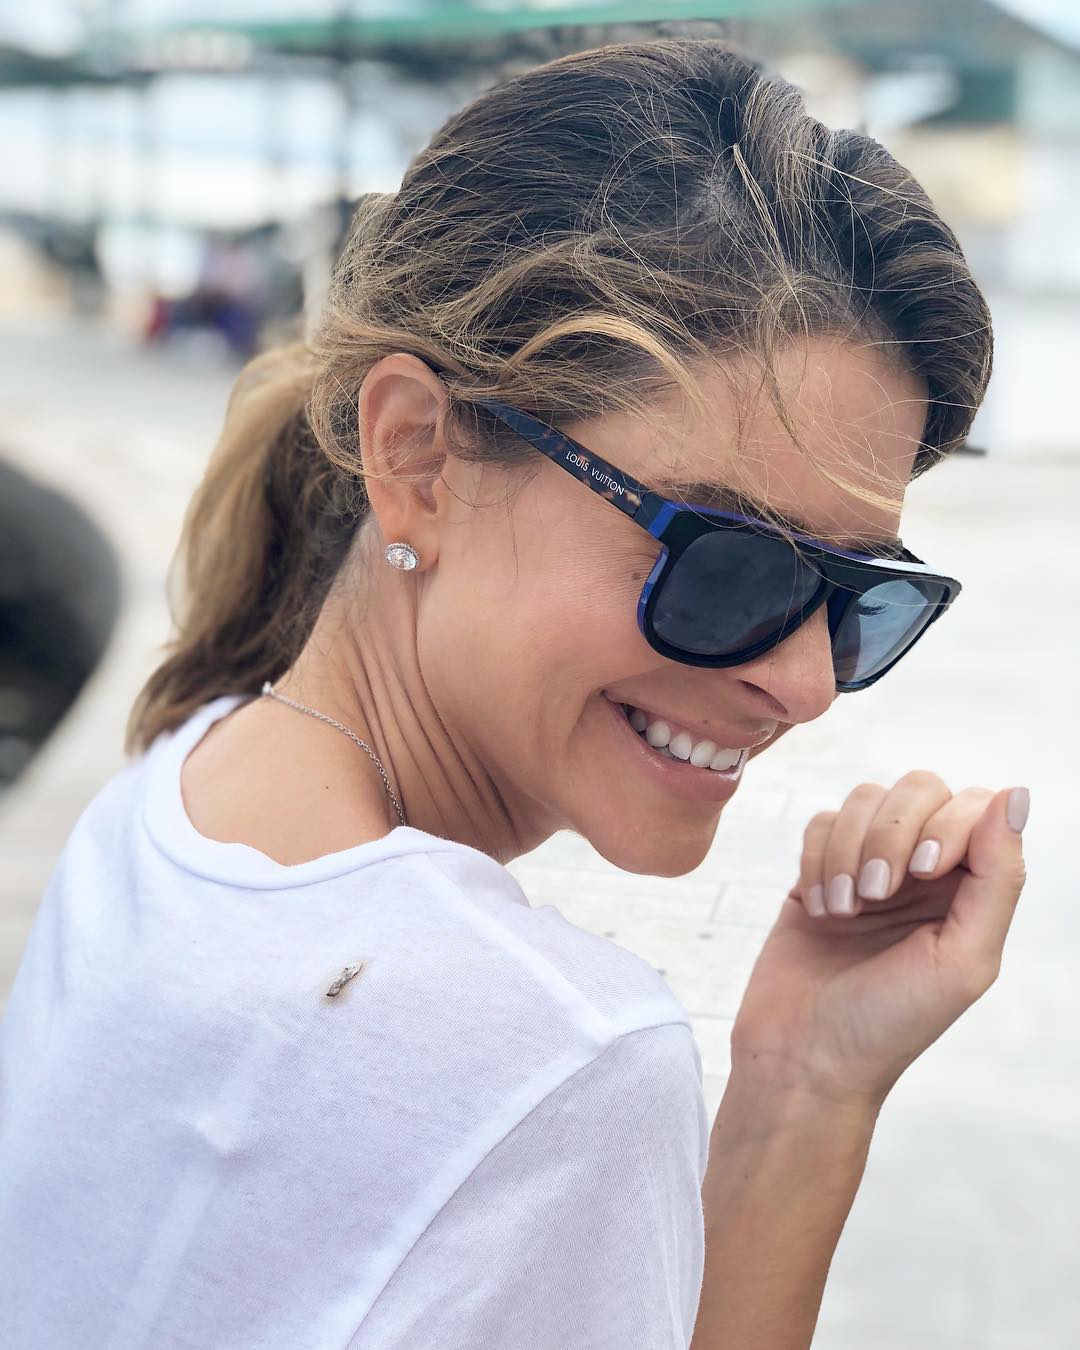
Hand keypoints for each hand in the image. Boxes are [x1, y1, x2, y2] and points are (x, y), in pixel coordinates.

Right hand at [729, 773, 1029, 1112]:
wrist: (805, 1055)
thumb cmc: (891, 1023)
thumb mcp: (964, 959)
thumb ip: (999, 876)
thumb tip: (1016, 795)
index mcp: (970, 889)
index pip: (974, 805)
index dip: (947, 824)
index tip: (925, 874)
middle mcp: (923, 869)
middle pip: (918, 787)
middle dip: (892, 832)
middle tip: (877, 894)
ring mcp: (867, 864)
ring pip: (863, 799)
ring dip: (849, 852)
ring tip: (845, 912)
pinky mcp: (817, 870)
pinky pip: (819, 823)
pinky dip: (817, 862)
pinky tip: (822, 911)